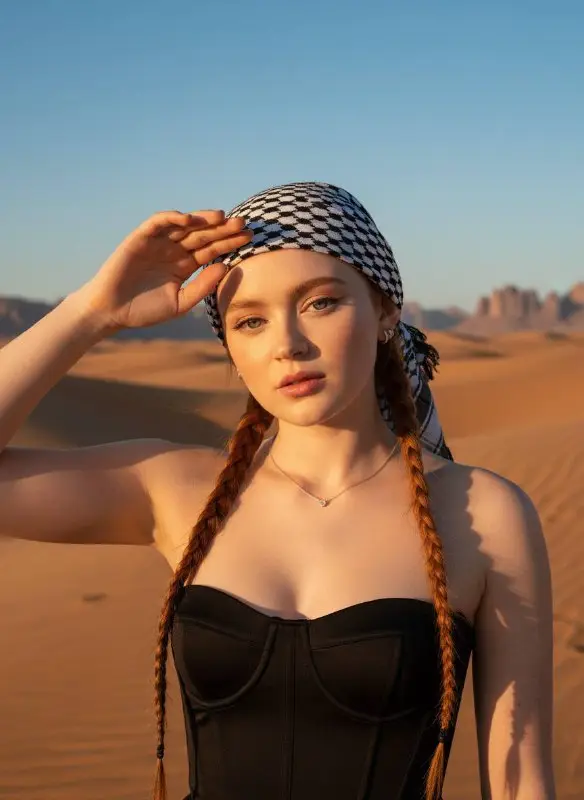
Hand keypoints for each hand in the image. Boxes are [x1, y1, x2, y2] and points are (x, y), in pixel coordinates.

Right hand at [78, 209, 251, 331]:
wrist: (112, 312)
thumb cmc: (144, 311)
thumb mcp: (180, 302)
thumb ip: (202, 286)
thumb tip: (226, 267)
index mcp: (184, 265)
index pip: (211, 249)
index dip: (229, 243)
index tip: (250, 238)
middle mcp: (173, 250)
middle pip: (202, 234)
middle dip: (223, 228)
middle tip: (243, 223)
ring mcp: (157, 242)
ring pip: (184, 225)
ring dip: (202, 219)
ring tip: (222, 217)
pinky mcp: (140, 238)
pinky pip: (158, 222)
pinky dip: (173, 218)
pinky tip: (190, 220)